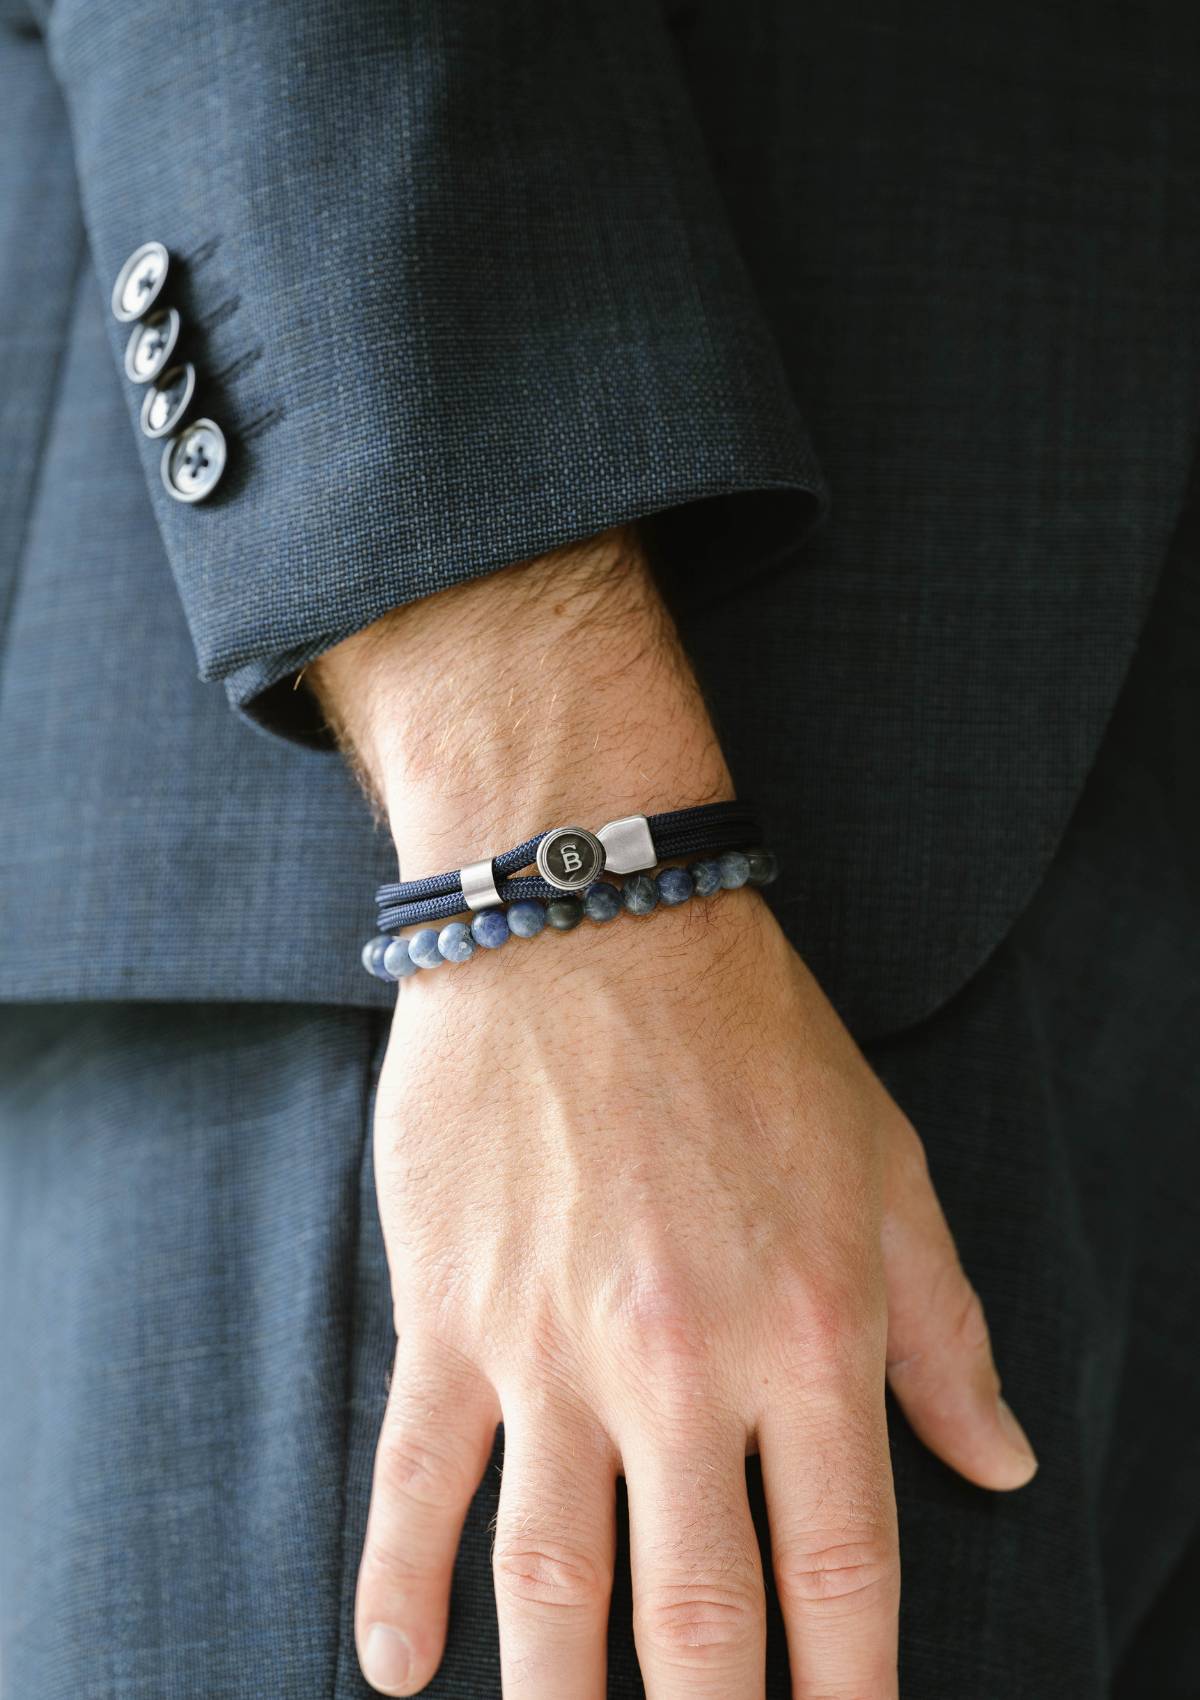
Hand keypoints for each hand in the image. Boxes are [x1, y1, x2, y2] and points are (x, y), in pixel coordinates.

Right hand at [308, 527, 1036, 1697]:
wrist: (590, 924)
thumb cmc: (751, 1041)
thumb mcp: (887, 1168)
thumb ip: (944, 1330)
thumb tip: (1003, 1465)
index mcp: (811, 1334)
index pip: (842, 1573)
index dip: (850, 1693)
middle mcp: (683, 1364)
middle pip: (697, 1618)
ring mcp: (552, 1346)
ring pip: (551, 1581)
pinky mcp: (451, 1311)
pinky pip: (418, 1479)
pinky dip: (400, 1587)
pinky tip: (399, 1669)